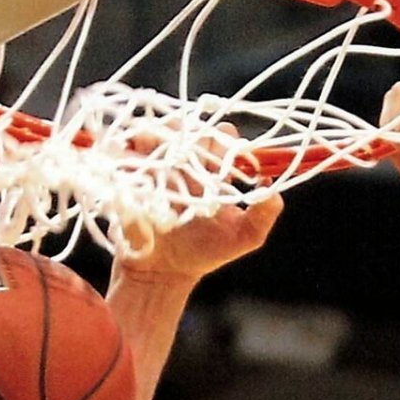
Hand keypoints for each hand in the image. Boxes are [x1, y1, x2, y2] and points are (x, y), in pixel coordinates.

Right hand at [113, 124, 283, 285]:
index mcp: (212, 168)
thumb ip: (264, 215)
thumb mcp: (244, 238)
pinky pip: (126, 149)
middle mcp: (184, 160)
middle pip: (186, 126)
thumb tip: (272, 185)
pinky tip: (141, 165)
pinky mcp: (127, 172)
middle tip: (189, 160)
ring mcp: (155, 163)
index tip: (222, 161)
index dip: (222, 142)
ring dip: (159, 140)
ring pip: (155, 131)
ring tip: (164, 162)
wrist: (164, 273)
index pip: (220, 137)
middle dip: (189, 137)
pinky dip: (131, 150)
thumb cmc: (205, 253)